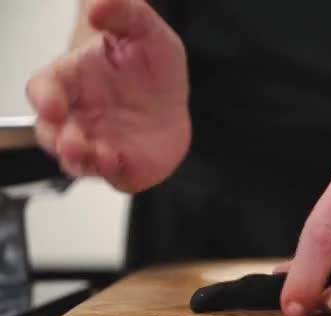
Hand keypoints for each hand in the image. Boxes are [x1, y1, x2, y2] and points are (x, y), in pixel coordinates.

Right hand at [26, 0, 190, 191]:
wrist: (175, 101)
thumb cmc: (150, 67)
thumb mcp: (147, 32)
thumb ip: (125, 13)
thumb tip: (97, 7)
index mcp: (74, 79)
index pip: (45, 88)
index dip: (44, 98)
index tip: (53, 105)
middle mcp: (78, 114)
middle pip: (51, 131)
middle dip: (58, 138)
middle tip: (71, 141)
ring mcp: (96, 142)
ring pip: (74, 158)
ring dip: (80, 159)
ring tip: (96, 155)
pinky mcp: (118, 165)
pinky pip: (107, 174)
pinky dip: (108, 171)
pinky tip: (117, 161)